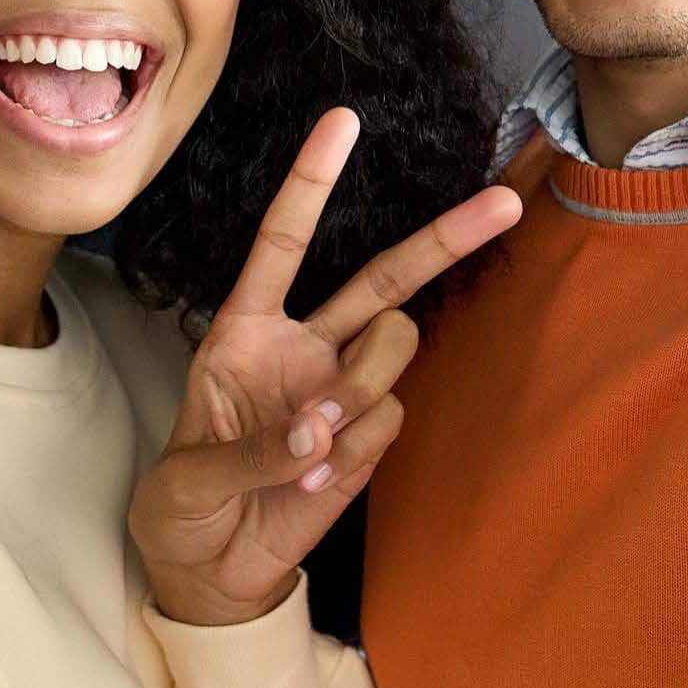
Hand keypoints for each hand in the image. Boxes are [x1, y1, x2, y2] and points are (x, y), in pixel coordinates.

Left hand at [129, 107, 521, 626]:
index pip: (283, 241)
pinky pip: (387, 422)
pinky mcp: (369, 439)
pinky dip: (352, 452)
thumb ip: (251, 451)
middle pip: (385, 279)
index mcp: (245, 329)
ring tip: (306, 446)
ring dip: (356, 391)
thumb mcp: (186, 478)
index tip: (344, 120)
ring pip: (392, 353)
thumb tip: (321, 426)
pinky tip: (312, 482)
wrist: (210, 567)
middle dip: (445, 238)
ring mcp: (343, 390)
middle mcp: (304, 346)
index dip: (311, 181)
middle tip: (506, 202)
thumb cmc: (181, 504)